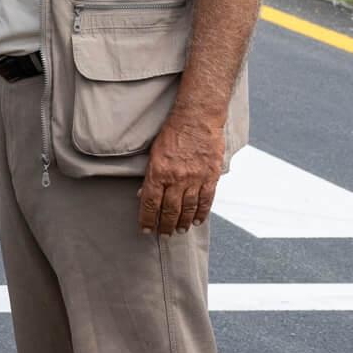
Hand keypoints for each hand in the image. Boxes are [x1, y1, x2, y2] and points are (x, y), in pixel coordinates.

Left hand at [135, 113, 223, 237]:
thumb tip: (142, 195)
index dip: (147, 219)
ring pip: (188, 208)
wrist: (197, 118)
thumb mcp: (154, 153)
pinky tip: (196, 221)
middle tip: (164, 234)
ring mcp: (195, 178)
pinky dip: (201, 213)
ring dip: (182, 222)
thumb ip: (150, 175)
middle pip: (169, 210)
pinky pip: (206, 201)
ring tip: (179, 231)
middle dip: (165, 225)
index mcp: (159, 172)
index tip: (146, 230)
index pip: (149, 203)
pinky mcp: (210, 176)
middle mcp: (176, 178)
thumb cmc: (173, 133)